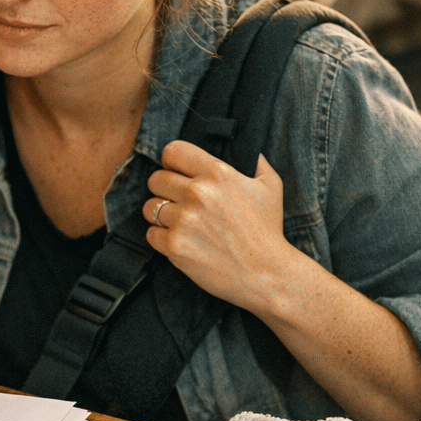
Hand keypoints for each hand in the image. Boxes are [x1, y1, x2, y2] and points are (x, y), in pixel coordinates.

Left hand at [142, 140, 297, 307]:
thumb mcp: (270, 186)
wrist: (266, 274)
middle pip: (156, 179)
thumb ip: (255, 161)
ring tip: (180, 222)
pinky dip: (162, 238)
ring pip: (150, 207)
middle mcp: (197, 193)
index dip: (172, 161)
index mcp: (217, 173)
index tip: (177, 171)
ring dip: (161, 214)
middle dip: (164, 189)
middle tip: (178, 201)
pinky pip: (151, 234)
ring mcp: (183, 220)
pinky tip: (181, 240)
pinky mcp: (175, 245)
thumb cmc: (268, 230)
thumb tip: (247, 147)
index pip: (172, 151)